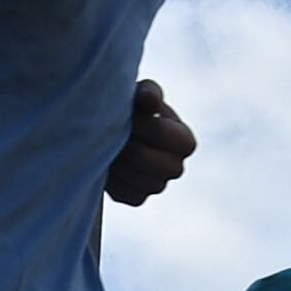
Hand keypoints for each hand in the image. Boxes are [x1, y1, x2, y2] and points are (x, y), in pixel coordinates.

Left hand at [105, 79, 193, 204]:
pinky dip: (113, 180)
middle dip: (129, 146)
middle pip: (152, 162)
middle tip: (112, 132)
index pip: (175, 140)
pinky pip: (125, 194)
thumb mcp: (140, 94)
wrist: (107, 129)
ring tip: (107, 145)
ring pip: (138, 180)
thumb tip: (150, 100)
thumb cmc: (132, 107)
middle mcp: (175, 167)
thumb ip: (148, 93)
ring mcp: (156, 185)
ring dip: (117, 162)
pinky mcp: (136, 197)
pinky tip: (106, 162)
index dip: (148, 128)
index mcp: (184, 141)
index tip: (130, 117)